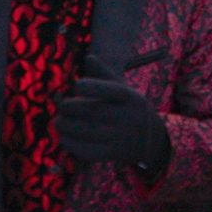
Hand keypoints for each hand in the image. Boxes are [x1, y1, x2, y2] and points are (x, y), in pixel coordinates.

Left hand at [57, 55, 171, 170]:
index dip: (90, 87)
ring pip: (85, 131)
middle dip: (69, 108)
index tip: (77, 86)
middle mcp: (126, 117)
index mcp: (129, 97)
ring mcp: (120, 137)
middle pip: (91, 111)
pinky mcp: (112, 154)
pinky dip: (71, 144)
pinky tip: (64, 137)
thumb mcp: (125, 90)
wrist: (153, 141)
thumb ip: (105, 74)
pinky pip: (87, 150)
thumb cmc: (131, 109)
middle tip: (61, 107)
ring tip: (59, 122)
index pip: (108, 90)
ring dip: (66, 126)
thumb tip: (89, 58)